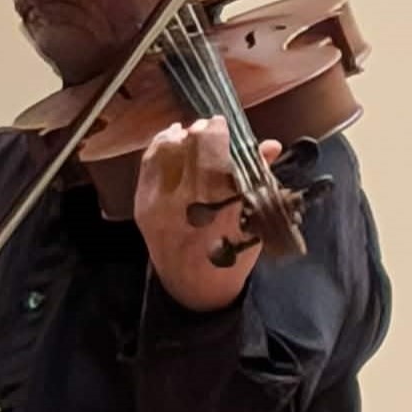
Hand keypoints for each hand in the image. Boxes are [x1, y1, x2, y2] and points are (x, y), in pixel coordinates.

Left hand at [134, 116, 280, 312]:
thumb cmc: (231, 254)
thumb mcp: (253, 222)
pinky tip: (171, 138)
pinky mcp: (142, 204)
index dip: (219, 132)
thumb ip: (258, 180)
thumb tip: (269, 145)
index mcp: (221, 208)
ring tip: (191, 131)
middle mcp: (186, 203)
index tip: (225, 124)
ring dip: (180, 135)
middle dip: (201, 130)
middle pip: (190, 148)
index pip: (217, 155)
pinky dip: (159, 145)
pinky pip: (147, 163)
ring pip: (166, 151)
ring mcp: (158, 204)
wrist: (193, 287)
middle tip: (210, 125)